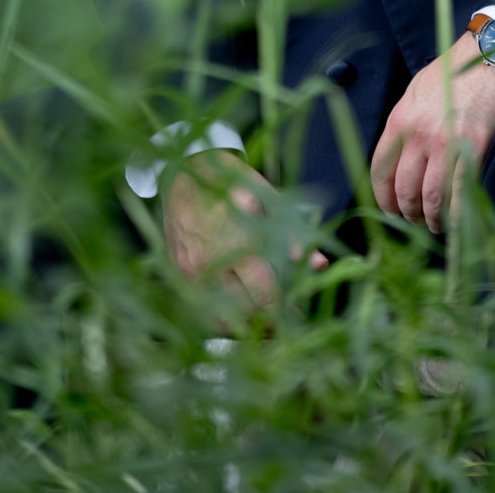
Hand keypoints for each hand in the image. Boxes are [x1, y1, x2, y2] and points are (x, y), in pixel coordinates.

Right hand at [161, 149, 327, 306]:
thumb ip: (290, 231)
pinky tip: (239, 313)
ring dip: (245, 322)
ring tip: (266, 320)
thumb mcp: (265, 195)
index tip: (298, 311)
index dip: (284, 306)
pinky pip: (201, 312)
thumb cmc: (227, 179)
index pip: (263, 289)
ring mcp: (189, 274)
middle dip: (268, 318)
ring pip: (221, 319)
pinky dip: (222, 319)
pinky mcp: (178, 278)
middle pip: (244, 310)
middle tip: (287, 316)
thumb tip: (315, 263)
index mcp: (233, 238)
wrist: (181, 173)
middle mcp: (208, 262)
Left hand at [370, 34, 494, 232]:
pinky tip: (454, 221)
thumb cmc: (448, 75)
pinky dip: (455, 215)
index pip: (380, 171)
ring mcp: (445, 143)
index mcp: (398, 122)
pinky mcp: (473, 148)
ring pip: (431, 198)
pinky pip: (459, 194)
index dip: (383, 199)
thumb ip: (401, 128)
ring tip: (435, 225)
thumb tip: (395, 164)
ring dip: (431, 219)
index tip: (390, 210)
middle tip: (416, 221)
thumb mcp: (411, 95)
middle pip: (405, 191)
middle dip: (408, 214)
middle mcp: (418, 135)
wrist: (484, 60)